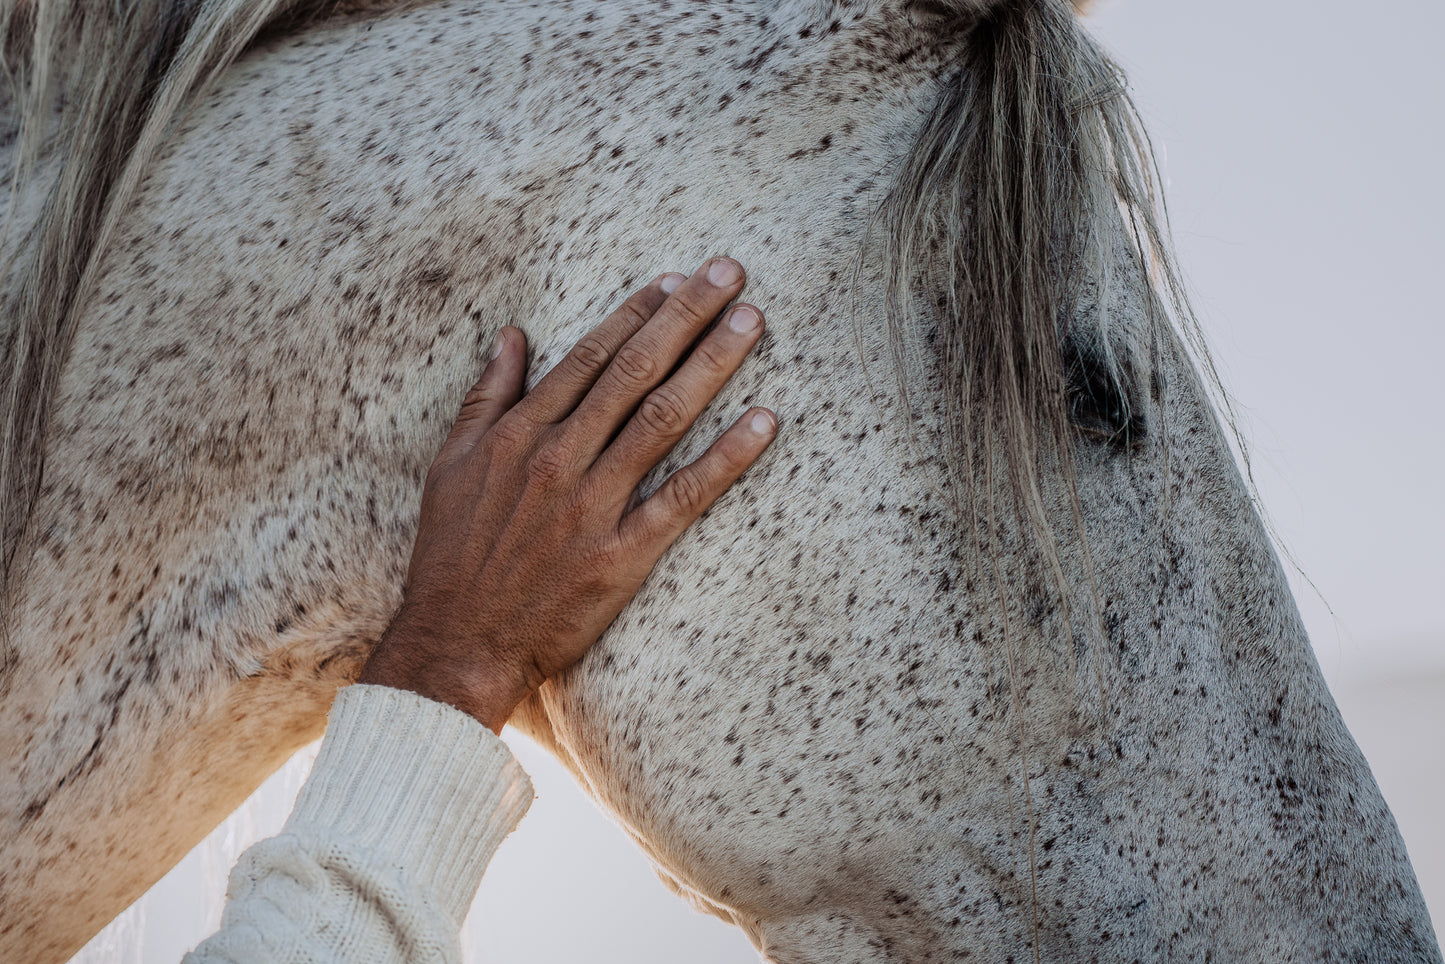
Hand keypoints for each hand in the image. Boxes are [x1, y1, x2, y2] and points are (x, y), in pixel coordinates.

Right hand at [358, 259, 775, 731]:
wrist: (456, 644)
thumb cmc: (452, 556)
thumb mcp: (451, 465)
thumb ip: (485, 396)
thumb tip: (513, 335)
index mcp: (519, 433)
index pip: (591, 356)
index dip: (637, 313)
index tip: (675, 280)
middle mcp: (559, 457)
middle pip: (635, 371)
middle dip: (685, 316)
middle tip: (730, 274)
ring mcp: (593, 505)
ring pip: (664, 418)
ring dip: (712, 364)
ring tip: (751, 322)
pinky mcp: (621, 553)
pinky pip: (685, 495)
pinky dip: (727, 456)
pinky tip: (764, 421)